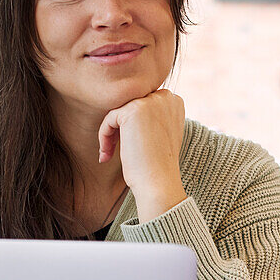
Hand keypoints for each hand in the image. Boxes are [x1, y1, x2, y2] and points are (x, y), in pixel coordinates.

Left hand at [98, 89, 187, 221]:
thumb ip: (153, 117)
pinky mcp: (133, 111)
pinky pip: (110, 118)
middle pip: (130, 105)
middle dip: (120, 127)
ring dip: (110, 133)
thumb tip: (130, 112)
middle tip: (113, 149)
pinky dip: (104, 136)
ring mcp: (150, 102)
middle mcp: (165, 97)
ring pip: (119, 112)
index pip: (143, 103)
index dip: (132, 124)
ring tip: (109, 153)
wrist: (159, 181)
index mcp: (174, 101)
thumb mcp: (162, 133)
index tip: (130, 144)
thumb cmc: (158, 164)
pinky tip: (107, 154)